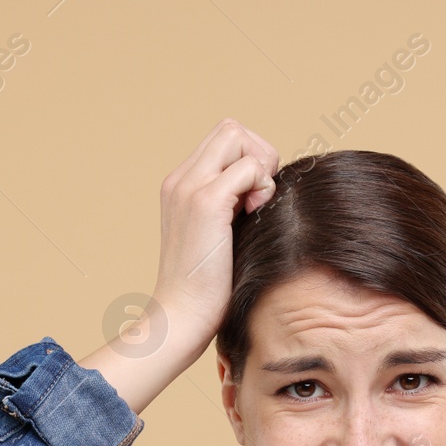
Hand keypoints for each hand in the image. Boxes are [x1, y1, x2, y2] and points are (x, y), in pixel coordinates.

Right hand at [151, 119, 278, 360]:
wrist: (181, 317)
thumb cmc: (206, 291)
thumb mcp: (219, 238)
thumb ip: (233, 209)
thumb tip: (265, 194)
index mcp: (180, 186)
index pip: (223, 141)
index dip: (249, 160)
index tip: (254, 200)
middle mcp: (180, 179)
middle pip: (230, 129)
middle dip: (258, 154)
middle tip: (261, 198)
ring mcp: (189, 187)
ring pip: (236, 136)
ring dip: (260, 166)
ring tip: (256, 207)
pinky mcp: (205, 202)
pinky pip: (248, 167)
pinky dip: (262, 185)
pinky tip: (255, 216)